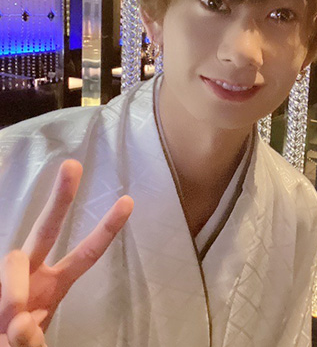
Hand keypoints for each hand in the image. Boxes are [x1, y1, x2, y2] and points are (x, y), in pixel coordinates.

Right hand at [0, 160, 133, 346]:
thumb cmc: (16, 342)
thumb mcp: (33, 346)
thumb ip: (32, 341)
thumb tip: (20, 325)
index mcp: (56, 283)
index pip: (87, 253)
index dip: (107, 229)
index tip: (128, 202)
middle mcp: (33, 273)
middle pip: (47, 228)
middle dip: (60, 198)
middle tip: (73, 165)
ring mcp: (8, 277)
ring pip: (14, 259)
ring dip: (14, 292)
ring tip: (13, 323)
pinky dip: (5, 306)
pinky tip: (5, 329)